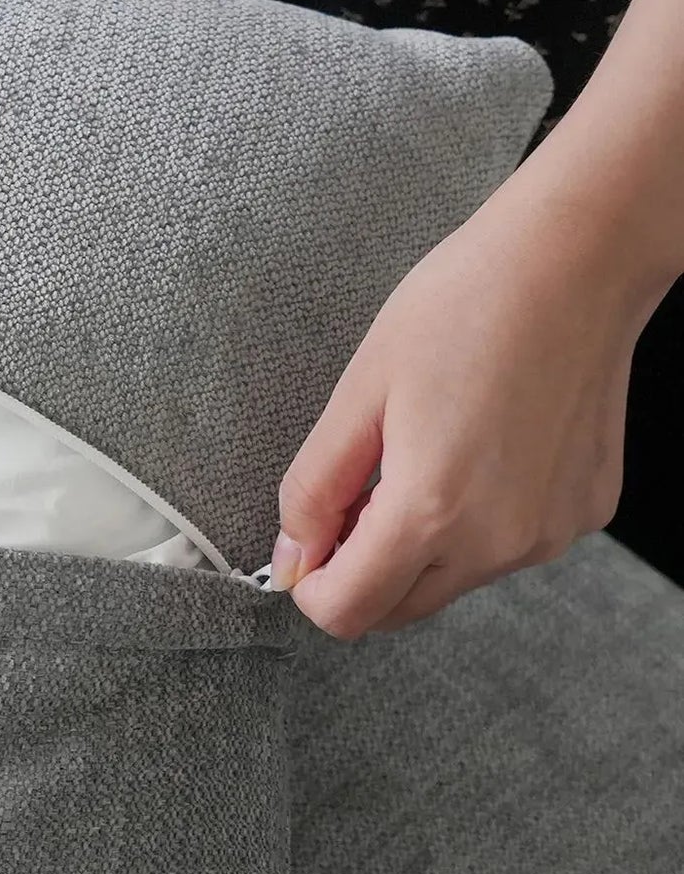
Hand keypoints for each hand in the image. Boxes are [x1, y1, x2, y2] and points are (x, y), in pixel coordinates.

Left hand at [271, 185, 664, 636]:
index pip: (349, 614)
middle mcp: (500, 541)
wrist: (577, 260)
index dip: (311, 586)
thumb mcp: (357, 395)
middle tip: (356, 494)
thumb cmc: (465, 306)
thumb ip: (313, 491)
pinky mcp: (582, 515)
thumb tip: (289, 560)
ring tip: (419, 459)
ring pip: (450, 583)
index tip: (306, 544)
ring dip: (416, 549)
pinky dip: (474, 526)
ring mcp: (549, 533)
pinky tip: (476, 453)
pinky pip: (504, 550)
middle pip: (397, 610)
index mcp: (434, 512)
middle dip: (360, 571)